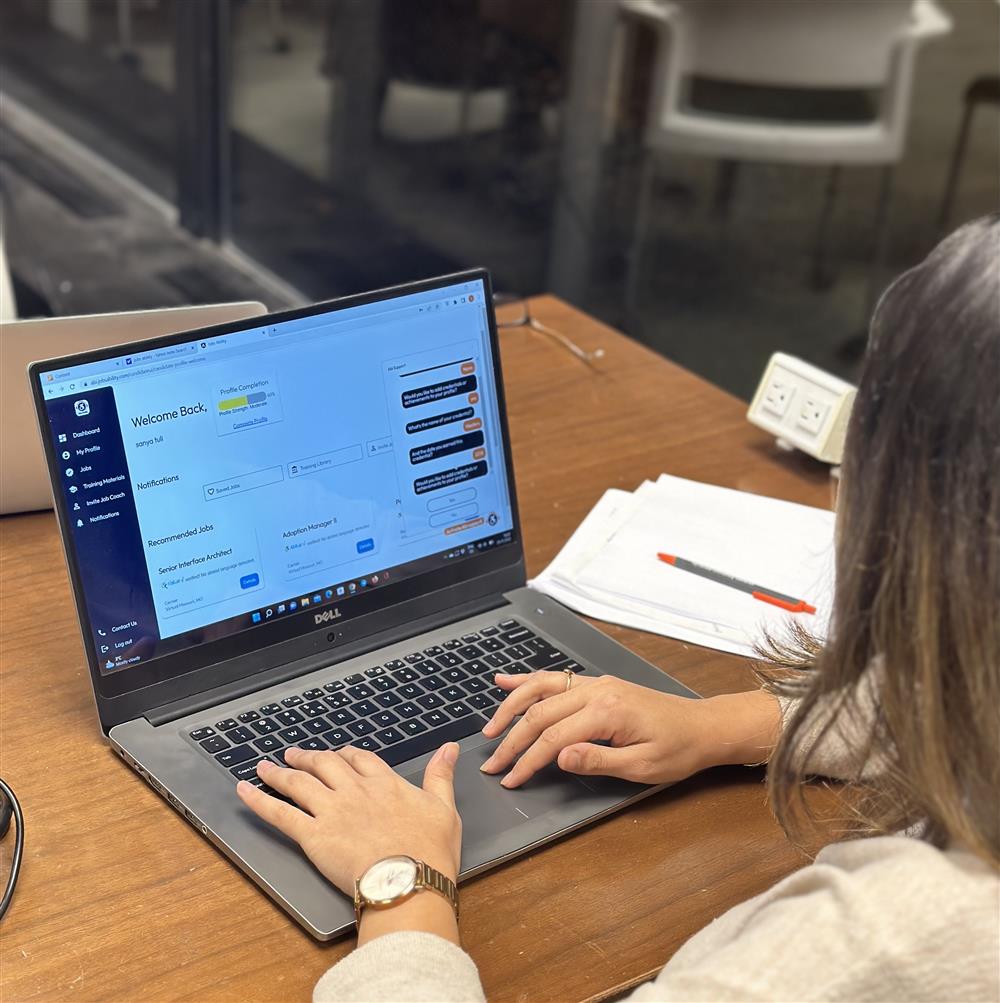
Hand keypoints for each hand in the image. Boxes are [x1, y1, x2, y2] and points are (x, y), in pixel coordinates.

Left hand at [236, 743, 461, 894]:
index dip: (346, 755)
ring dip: (279, 772)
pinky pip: (280, 813)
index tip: (338, 753)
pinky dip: (259, 800)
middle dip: (308, 758)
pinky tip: (244, 791)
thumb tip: (448, 749)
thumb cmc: (430, 851)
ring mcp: (331, 810)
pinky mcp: (313, 835)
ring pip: (299, 783)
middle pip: (325, 765)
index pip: (361, 759)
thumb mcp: (444, 807)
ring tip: (264, 767)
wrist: (408, 880)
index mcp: (385, 784)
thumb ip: (440, 776)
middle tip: (293, 755)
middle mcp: (355, 790)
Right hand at [480, 671, 780, 788]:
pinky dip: (528, 681)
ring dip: (512, 707)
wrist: (703, 727)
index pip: (552, 739)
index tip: (509, 779)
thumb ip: (597, 760)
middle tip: (491, 764)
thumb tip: (558, 757)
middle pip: (540, 713)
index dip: (527, 761)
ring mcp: (595, 683)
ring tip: (489, 729)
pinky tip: (505, 681)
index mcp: (605, 712)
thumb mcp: (642, 767)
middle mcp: (595, 690)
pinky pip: (555, 679)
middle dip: (511, 739)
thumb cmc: (677, 751)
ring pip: (541, 689)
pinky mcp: (596, 684)